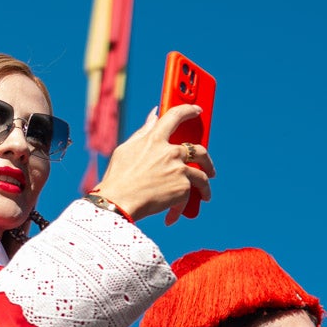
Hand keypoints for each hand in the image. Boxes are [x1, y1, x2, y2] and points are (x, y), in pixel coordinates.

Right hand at [95, 106, 214, 223]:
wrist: (118, 203)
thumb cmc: (117, 177)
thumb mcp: (126, 149)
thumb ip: (143, 132)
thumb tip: (154, 115)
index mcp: (155, 138)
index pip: (175, 115)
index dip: (188, 110)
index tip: (197, 110)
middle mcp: (171, 152)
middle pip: (199, 150)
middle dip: (207, 160)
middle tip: (208, 168)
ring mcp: (179, 170)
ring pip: (203, 176)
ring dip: (205, 187)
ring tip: (205, 195)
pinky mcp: (183, 189)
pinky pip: (188, 197)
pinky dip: (181, 207)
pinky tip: (172, 216)